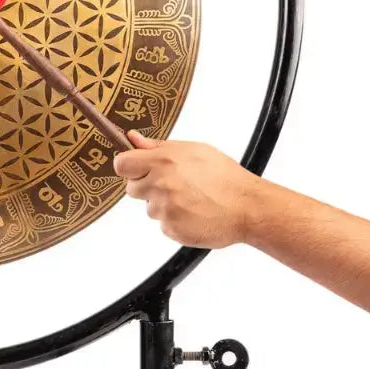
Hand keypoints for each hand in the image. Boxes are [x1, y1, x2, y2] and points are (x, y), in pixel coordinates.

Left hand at [113, 133, 261, 248]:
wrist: (247, 207)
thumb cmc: (225, 177)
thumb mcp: (194, 150)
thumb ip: (158, 146)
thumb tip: (133, 139)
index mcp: (163, 162)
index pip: (122, 164)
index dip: (129, 166)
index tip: (137, 169)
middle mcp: (160, 185)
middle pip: (131, 188)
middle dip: (146, 187)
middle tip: (172, 185)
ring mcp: (165, 209)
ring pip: (149, 208)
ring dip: (163, 205)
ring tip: (190, 199)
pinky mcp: (171, 229)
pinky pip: (163, 225)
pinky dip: (175, 221)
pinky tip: (194, 213)